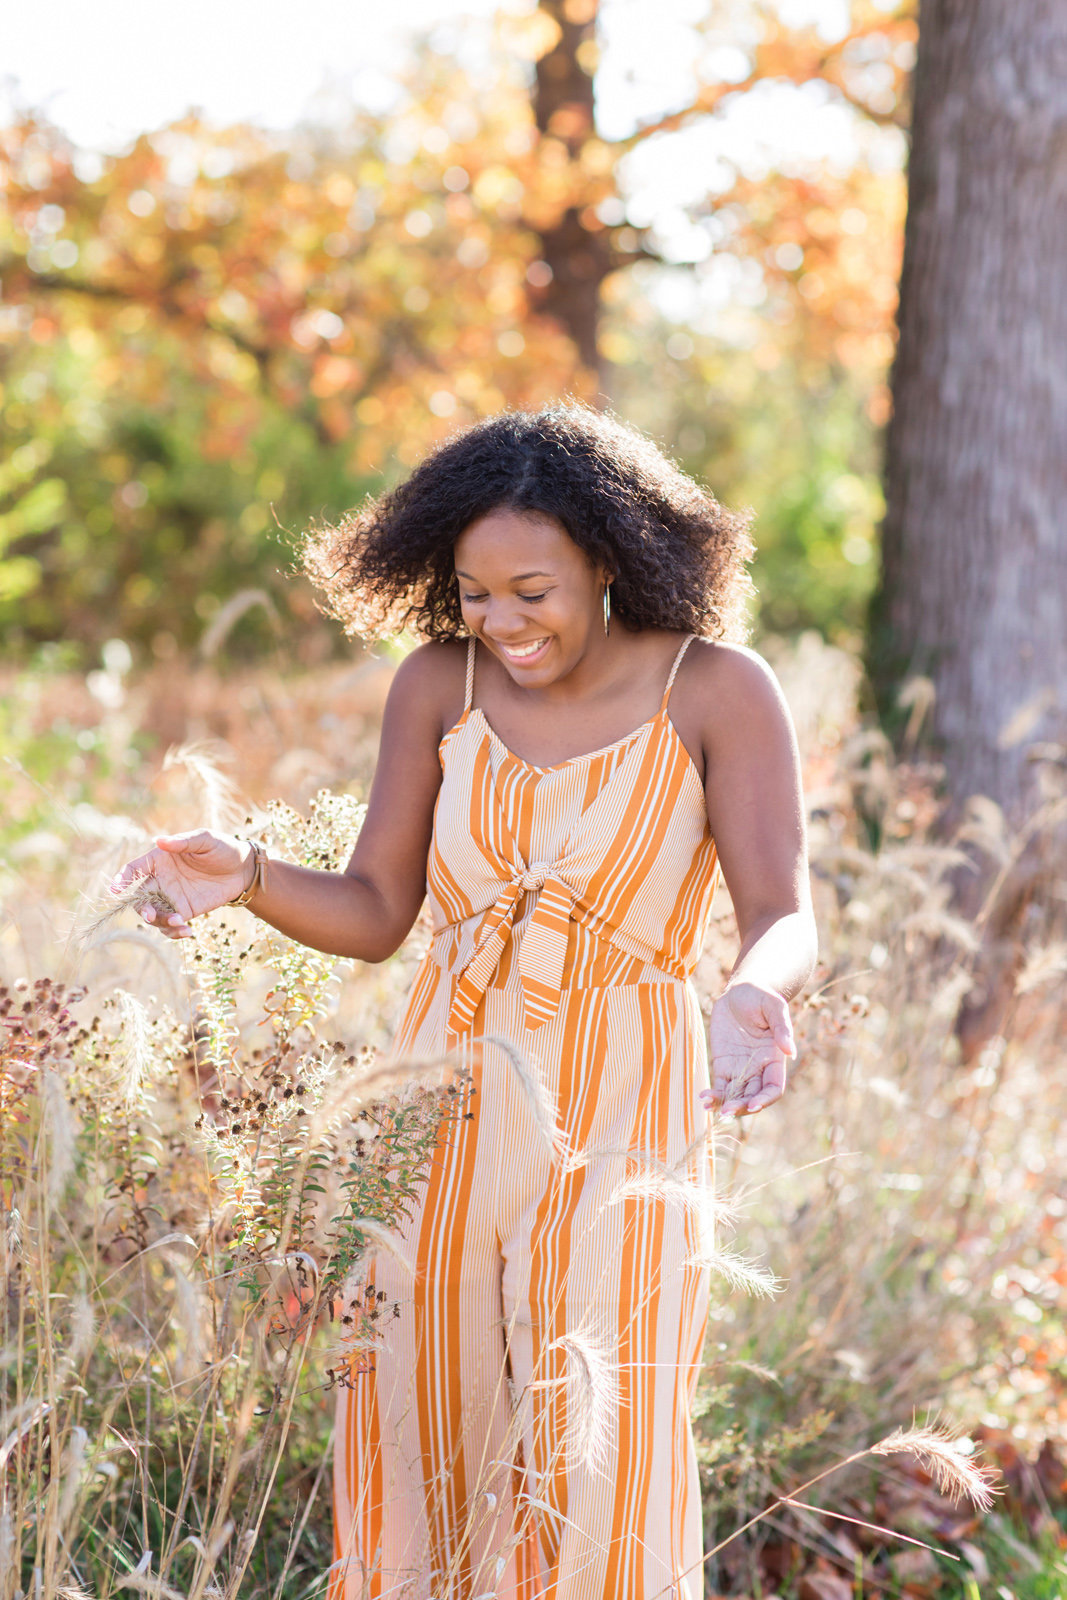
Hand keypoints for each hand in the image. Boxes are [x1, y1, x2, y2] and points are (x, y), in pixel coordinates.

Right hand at [109, 830, 253, 937]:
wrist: (243, 869)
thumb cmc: (222, 848)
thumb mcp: (205, 839)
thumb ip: (183, 842)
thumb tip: (159, 841)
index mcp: (159, 860)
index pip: (133, 870)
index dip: (121, 878)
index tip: (116, 889)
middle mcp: (160, 880)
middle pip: (139, 898)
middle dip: (141, 908)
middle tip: (151, 915)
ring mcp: (170, 898)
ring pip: (153, 915)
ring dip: (159, 922)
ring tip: (178, 922)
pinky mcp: (184, 911)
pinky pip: (170, 926)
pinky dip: (174, 932)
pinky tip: (187, 931)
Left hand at [702, 981, 795, 1116]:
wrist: (742, 989)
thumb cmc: (761, 996)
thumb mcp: (774, 1007)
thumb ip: (782, 1028)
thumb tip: (790, 1051)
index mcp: (775, 1059)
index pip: (773, 1088)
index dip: (765, 1099)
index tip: (753, 1105)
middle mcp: (758, 1068)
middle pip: (753, 1097)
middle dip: (741, 1107)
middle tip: (726, 1111)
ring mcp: (740, 1067)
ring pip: (735, 1095)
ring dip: (724, 1105)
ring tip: (709, 1106)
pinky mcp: (723, 1063)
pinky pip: (719, 1084)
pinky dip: (713, 1094)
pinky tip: (703, 1098)